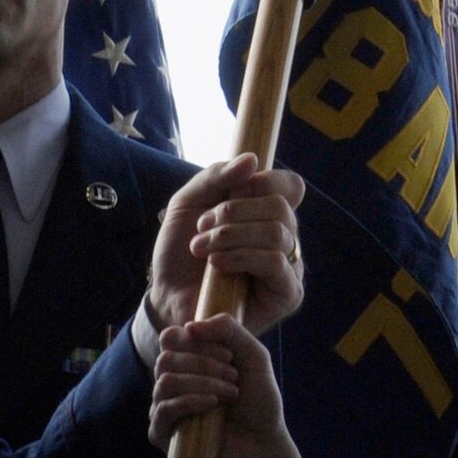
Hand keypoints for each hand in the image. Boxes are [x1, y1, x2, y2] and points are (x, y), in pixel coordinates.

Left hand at [148, 155, 305, 338]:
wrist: (167, 297)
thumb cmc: (180, 254)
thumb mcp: (187, 204)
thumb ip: (215, 177)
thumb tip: (252, 160)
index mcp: (268, 214)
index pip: (289, 185)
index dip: (261, 182)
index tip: (227, 194)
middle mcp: (285, 238)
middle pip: (280, 206)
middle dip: (234, 211)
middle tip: (202, 228)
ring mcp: (290, 267)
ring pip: (277, 232)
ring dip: (231, 235)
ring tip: (202, 249)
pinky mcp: (287, 294)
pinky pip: (276, 263)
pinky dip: (241, 256)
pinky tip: (217, 264)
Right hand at [152, 316, 323, 457]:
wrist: (264, 445)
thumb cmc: (258, 403)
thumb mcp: (254, 357)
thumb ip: (230, 330)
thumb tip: (190, 325)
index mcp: (188, 362)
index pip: (171, 337)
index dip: (197, 339)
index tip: (229, 353)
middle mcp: (172, 382)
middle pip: (167, 357)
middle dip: (205, 363)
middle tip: (234, 378)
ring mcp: (164, 407)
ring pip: (165, 381)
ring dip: (202, 383)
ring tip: (229, 394)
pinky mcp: (162, 433)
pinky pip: (162, 408)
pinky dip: (190, 401)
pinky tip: (212, 405)